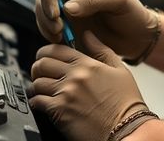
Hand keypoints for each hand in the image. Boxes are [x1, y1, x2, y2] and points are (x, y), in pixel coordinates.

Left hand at [30, 31, 151, 140]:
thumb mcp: (120, 70)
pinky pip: (36, 101)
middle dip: (38, 68)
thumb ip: (101, 50)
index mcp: (87, 64)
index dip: (45, 52)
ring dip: (37, 86)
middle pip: (42, 63)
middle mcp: (74, 76)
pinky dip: (36, 102)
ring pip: (37, 82)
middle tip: (41, 74)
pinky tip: (42, 104)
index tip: (44, 58)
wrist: (127, 129)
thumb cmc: (126, 103)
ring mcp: (65, 93)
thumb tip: (87, 35)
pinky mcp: (59, 111)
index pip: (56, 49)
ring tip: (43, 91)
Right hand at [35, 0, 158, 60]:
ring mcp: (65, 4)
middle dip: (45, 11)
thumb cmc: (131, 12)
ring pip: (41, 9)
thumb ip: (93, 1)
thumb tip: (67, 8)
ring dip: (45, 23)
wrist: (135, 36)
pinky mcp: (64, 21)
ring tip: (60, 36)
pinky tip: (61, 41)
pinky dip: (48, 33)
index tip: (55, 13)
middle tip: (57, 28)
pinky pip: (47, 24)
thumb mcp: (117, 1)